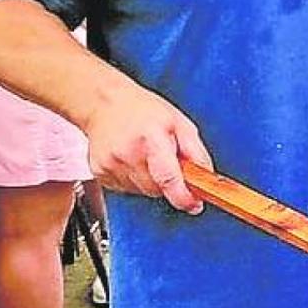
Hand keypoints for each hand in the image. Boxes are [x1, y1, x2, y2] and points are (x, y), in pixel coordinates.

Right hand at [83, 82, 212, 212]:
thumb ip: (196, 153)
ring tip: (146, 156)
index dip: (184, 197)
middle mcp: (128, 154)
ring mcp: (110, 165)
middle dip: (168, 183)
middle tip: (167, 161)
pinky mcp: (99, 172)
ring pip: (142, 192)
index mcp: (151, 139)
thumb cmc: (143, 111)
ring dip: (151, 181)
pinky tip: (132, 160)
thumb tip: (208, 178)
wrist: (104, 103)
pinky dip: (134, 180)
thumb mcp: (180, 124)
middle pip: (157, 190)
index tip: (194, 204)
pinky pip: (125, 189)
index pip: (168, 179)